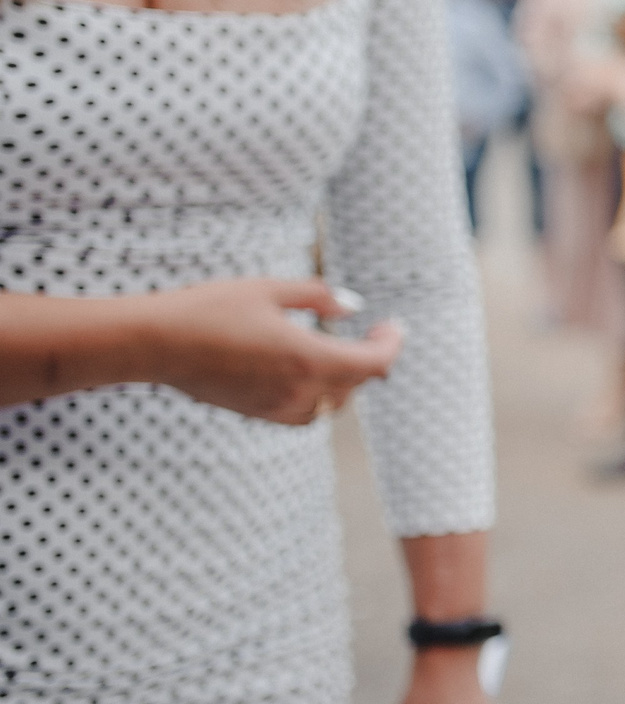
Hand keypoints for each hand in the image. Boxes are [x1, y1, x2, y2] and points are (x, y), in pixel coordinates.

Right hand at [144, 280, 402, 423]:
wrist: (153, 343)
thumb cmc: (209, 308)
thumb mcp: (268, 289)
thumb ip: (317, 296)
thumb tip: (353, 307)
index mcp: (309, 359)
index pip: (375, 363)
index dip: (392, 344)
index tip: (393, 325)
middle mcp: (298, 391)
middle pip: (356, 384)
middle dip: (371, 358)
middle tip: (375, 332)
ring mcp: (276, 407)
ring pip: (332, 405)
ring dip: (345, 382)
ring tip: (342, 351)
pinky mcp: (256, 413)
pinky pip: (305, 414)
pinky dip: (319, 396)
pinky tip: (307, 372)